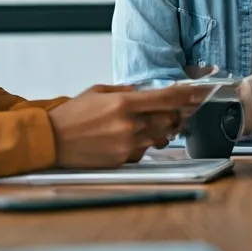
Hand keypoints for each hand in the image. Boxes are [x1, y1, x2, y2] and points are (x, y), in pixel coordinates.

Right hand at [48, 84, 204, 166]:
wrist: (52, 140)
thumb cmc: (72, 116)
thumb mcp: (97, 92)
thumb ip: (124, 91)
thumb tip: (143, 91)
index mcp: (124, 103)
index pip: (166, 98)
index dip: (187, 95)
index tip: (199, 93)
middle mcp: (129, 124)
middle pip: (169, 120)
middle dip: (173, 116)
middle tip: (170, 113)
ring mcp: (127, 144)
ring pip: (158, 137)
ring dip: (157, 131)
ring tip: (141, 127)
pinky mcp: (123, 159)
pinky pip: (143, 152)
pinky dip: (141, 145)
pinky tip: (125, 140)